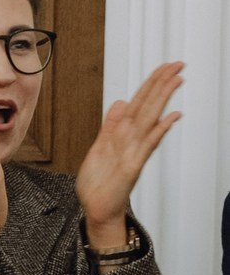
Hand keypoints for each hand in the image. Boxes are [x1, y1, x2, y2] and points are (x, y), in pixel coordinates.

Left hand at [76, 62, 183, 247]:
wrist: (97, 208)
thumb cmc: (99, 183)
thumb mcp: (99, 147)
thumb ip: (110, 125)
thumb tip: (118, 103)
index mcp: (121, 134)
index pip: (139, 103)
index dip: (150, 84)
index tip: (163, 68)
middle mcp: (131, 140)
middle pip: (148, 106)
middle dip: (162, 84)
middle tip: (178, 65)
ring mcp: (134, 151)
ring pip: (151, 119)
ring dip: (163, 99)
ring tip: (177, 80)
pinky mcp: (133, 166)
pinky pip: (148, 145)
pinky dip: (159, 131)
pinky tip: (172, 117)